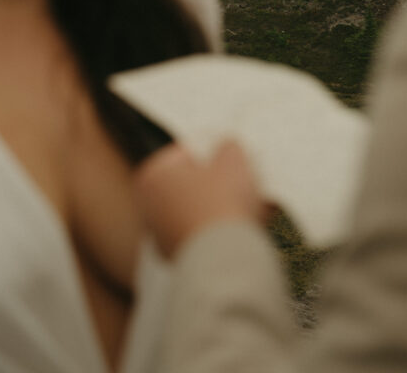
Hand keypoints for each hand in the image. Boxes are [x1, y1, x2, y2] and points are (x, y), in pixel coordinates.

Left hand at [135, 139, 267, 258]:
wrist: (224, 259)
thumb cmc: (222, 203)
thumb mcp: (232, 159)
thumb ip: (227, 146)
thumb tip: (227, 148)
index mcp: (153, 176)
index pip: (187, 153)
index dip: (215, 152)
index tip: (233, 157)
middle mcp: (150, 208)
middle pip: (194, 184)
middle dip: (222, 182)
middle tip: (245, 178)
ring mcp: (164, 237)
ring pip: (202, 210)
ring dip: (227, 205)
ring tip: (255, 203)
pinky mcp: (182, 259)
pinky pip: (208, 235)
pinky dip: (225, 229)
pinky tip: (250, 226)